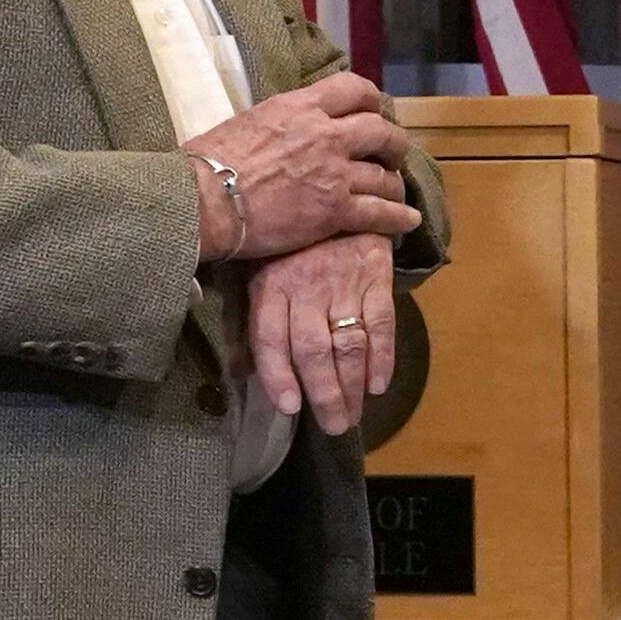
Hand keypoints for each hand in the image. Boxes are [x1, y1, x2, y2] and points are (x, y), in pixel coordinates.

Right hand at [199, 71, 419, 262]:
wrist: (204, 200)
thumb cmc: (209, 161)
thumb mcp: (248, 120)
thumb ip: (280, 120)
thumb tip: (284, 126)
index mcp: (301, 106)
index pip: (354, 89)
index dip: (371, 101)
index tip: (372, 112)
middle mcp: (326, 134)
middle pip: (381, 131)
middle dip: (393, 143)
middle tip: (391, 153)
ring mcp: (334, 173)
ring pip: (384, 174)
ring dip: (393, 183)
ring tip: (395, 191)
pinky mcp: (335, 211)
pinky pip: (380, 213)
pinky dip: (399, 218)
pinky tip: (408, 221)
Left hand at [249, 234, 399, 433]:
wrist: (330, 192)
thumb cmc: (284, 242)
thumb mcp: (251, 272)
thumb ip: (245, 322)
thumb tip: (237, 373)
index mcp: (269, 285)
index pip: (271, 337)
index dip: (278, 374)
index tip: (289, 407)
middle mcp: (305, 286)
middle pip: (313, 349)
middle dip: (325, 394)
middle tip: (335, 426)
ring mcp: (343, 282)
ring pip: (348, 343)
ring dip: (352, 385)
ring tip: (352, 416)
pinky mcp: (375, 276)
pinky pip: (381, 323)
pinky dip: (383, 357)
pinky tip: (378, 385)